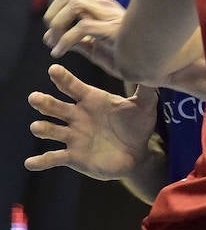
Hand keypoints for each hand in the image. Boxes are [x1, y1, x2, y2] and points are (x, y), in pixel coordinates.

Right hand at [26, 64, 157, 181]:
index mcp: (92, 100)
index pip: (74, 87)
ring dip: (43, 128)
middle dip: (45, 101)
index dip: (64, 78)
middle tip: (34, 97)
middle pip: (57, 106)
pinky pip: (54, 157)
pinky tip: (31, 162)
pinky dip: (41, 160)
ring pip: (52, 130)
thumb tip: (151, 67)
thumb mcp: (144, 105)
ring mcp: (73, 136)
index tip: (53, 69)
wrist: (137, 153)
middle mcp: (78, 116)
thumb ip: (145, 88)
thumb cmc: (138, 125)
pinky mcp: (73, 156)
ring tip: (36, 126)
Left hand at [44, 0, 124, 73]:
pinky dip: (65, 41)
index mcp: (101, 8)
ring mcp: (110, 16)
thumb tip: (48, 37)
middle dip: (52, 16)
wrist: (149, 66)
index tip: (53, 36)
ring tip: (57, 46)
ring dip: (58, 26)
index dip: (53, 12)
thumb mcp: (94, 48)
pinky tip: (61, 52)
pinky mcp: (113, 30)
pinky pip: (82, 26)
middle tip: (53, 38)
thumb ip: (73, 41)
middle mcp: (105, 7)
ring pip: (74, 5)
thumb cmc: (124, 57)